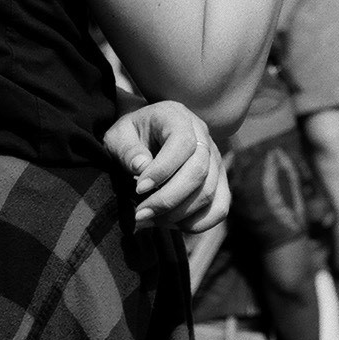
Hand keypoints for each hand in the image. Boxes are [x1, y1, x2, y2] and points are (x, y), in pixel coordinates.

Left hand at [106, 102, 229, 232]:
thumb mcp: (119, 136)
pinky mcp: (219, 180)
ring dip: (178, 214)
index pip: (182, 143)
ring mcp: (215, 159)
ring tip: (150, 218)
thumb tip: (142, 167)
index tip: (139, 189)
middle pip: (199, 171)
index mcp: (177, 117)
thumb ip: (127, 149)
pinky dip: (197, 223)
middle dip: (168, 199)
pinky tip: (171, 223)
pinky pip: (219, 207)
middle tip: (141, 213)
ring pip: (209, 192)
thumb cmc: (131, 136)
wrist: (144, 136)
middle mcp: (203, 135)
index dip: (162, 170)